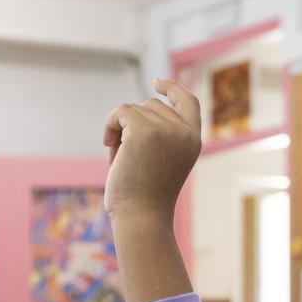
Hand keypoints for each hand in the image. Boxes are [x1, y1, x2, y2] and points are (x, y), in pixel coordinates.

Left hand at [102, 79, 201, 226]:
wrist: (142, 218)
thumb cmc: (146, 198)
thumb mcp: (161, 163)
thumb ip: (160, 137)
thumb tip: (133, 112)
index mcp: (193, 140)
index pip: (188, 101)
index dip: (173, 88)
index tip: (158, 83)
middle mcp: (183, 132)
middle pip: (152, 105)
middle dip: (134, 124)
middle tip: (125, 155)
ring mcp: (165, 129)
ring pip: (134, 109)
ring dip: (120, 130)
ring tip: (118, 158)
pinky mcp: (143, 130)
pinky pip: (120, 112)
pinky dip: (110, 126)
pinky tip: (109, 148)